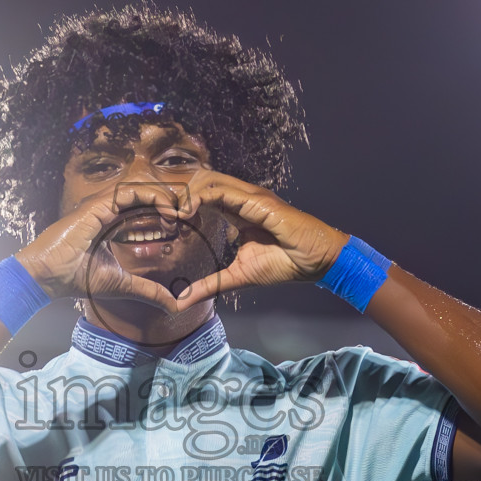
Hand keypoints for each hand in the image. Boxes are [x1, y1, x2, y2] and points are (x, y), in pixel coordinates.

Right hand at [14, 184, 190, 313]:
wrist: (49, 276)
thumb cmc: (76, 278)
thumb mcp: (122, 285)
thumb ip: (148, 290)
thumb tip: (174, 306)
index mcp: (111, 224)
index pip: (142, 211)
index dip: (163, 215)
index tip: (179, 229)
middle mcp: (107, 211)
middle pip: (145, 197)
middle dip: (169, 203)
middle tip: (190, 216)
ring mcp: (102, 205)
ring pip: (141, 189)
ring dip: (164, 198)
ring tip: (181, 214)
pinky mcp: (99, 204)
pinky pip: (131, 191)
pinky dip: (153, 197)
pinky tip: (168, 212)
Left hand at [174, 172, 347, 306]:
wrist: (316, 261)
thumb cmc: (285, 264)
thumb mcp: (238, 277)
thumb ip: (210, 285)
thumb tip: (183, 301)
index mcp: (236, 210)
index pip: (202, 195)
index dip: (181, 203)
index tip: (166, 222)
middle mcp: (241, 198)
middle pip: (200, 181)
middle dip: (178, 194)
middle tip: (163, 216)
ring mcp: (249, 196)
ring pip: (207, 179)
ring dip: (184, 193)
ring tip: (172, 214)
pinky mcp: (256, 200)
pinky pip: (221, 190)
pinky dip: (199, 197)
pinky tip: (187, 212)